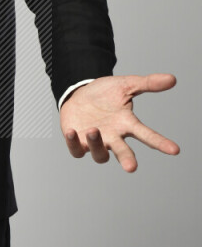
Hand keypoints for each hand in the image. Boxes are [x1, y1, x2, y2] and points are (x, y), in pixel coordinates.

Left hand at [60, 73, 179, 172]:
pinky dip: (73, 143)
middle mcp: (113, 136)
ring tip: (93, 130)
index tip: (175, 150)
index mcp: (127, 124)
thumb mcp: (126, 85)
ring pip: (99, 154)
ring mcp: (96, 141)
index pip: (146, 135)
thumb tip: (172, 78)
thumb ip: (147, 83)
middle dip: (127, 159)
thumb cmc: (105, 94)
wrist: (80, 94)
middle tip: (131, 167)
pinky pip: (76, 149)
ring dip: (97, 144)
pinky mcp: (77, 142)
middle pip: (123, 152)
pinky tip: (71, 131)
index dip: (160, 142)